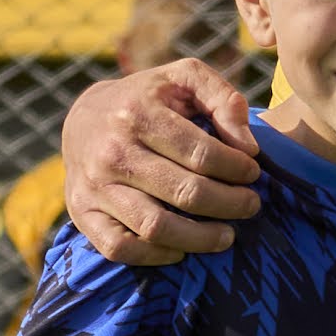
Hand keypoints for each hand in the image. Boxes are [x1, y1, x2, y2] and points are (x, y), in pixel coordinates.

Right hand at [61, 58, 265, 261]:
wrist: (82, 118)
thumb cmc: (146, 99)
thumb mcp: (183, 79)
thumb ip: (223, 99)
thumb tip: (248, 147)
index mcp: (138, 114)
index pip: (201, 153)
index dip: (236, 168)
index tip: (252, 173)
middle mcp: (112, 152)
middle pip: (185, 193)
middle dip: (230, 204)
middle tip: (250, 205)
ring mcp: (94, 187)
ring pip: (156, 228)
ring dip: (201, 239)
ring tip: (227, 235)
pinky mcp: (82, 213)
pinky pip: (121, 249)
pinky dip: (156, 256)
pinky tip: (182, 249)